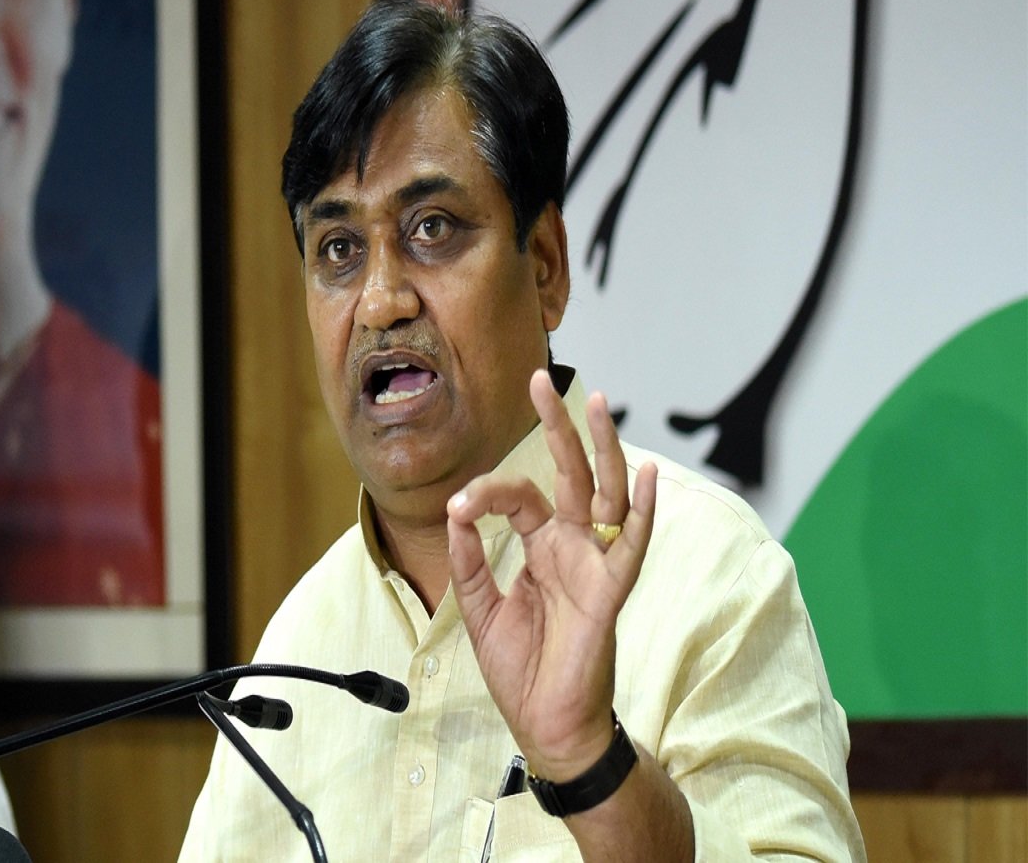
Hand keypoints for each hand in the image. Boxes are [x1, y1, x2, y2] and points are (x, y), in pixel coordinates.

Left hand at [446, 369, 656, 780]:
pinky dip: (642, 510)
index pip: (520, 496)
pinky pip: (631, 546)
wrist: (546, 724)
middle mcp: (572, 547)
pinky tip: (647, 473)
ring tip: (598, 404)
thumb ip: (471, 559)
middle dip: (557, 427)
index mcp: (542, 548)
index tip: (459, 505)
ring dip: (604, 449)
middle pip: (570, 474)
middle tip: (540, 380)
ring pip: (605, 495)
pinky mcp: (611, 591)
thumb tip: (456, 509)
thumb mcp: (480, 608)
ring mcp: (595, 565)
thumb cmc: (521, 670)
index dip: (488, 492)